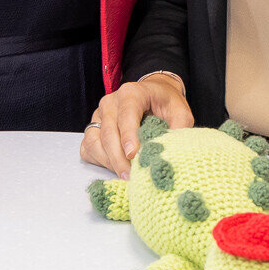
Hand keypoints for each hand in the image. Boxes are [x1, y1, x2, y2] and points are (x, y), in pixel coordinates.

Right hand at [79, 74, 194, 176]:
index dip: (129, 136)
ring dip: (109, 162)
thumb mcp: (180, 111)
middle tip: (131, 176)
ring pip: (95, 142)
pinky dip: (99, 161)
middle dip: (119, 158)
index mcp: (131, 93)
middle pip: (109, 133)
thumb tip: (174, 151)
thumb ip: (179, 128)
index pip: (126, 115)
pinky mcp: (93, 128)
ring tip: (126, 175)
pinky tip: (116, 168)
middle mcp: (110, 103)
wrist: (153, 96)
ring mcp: (98, 116)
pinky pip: (88, 148)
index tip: (133, 155)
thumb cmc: (165, 104)